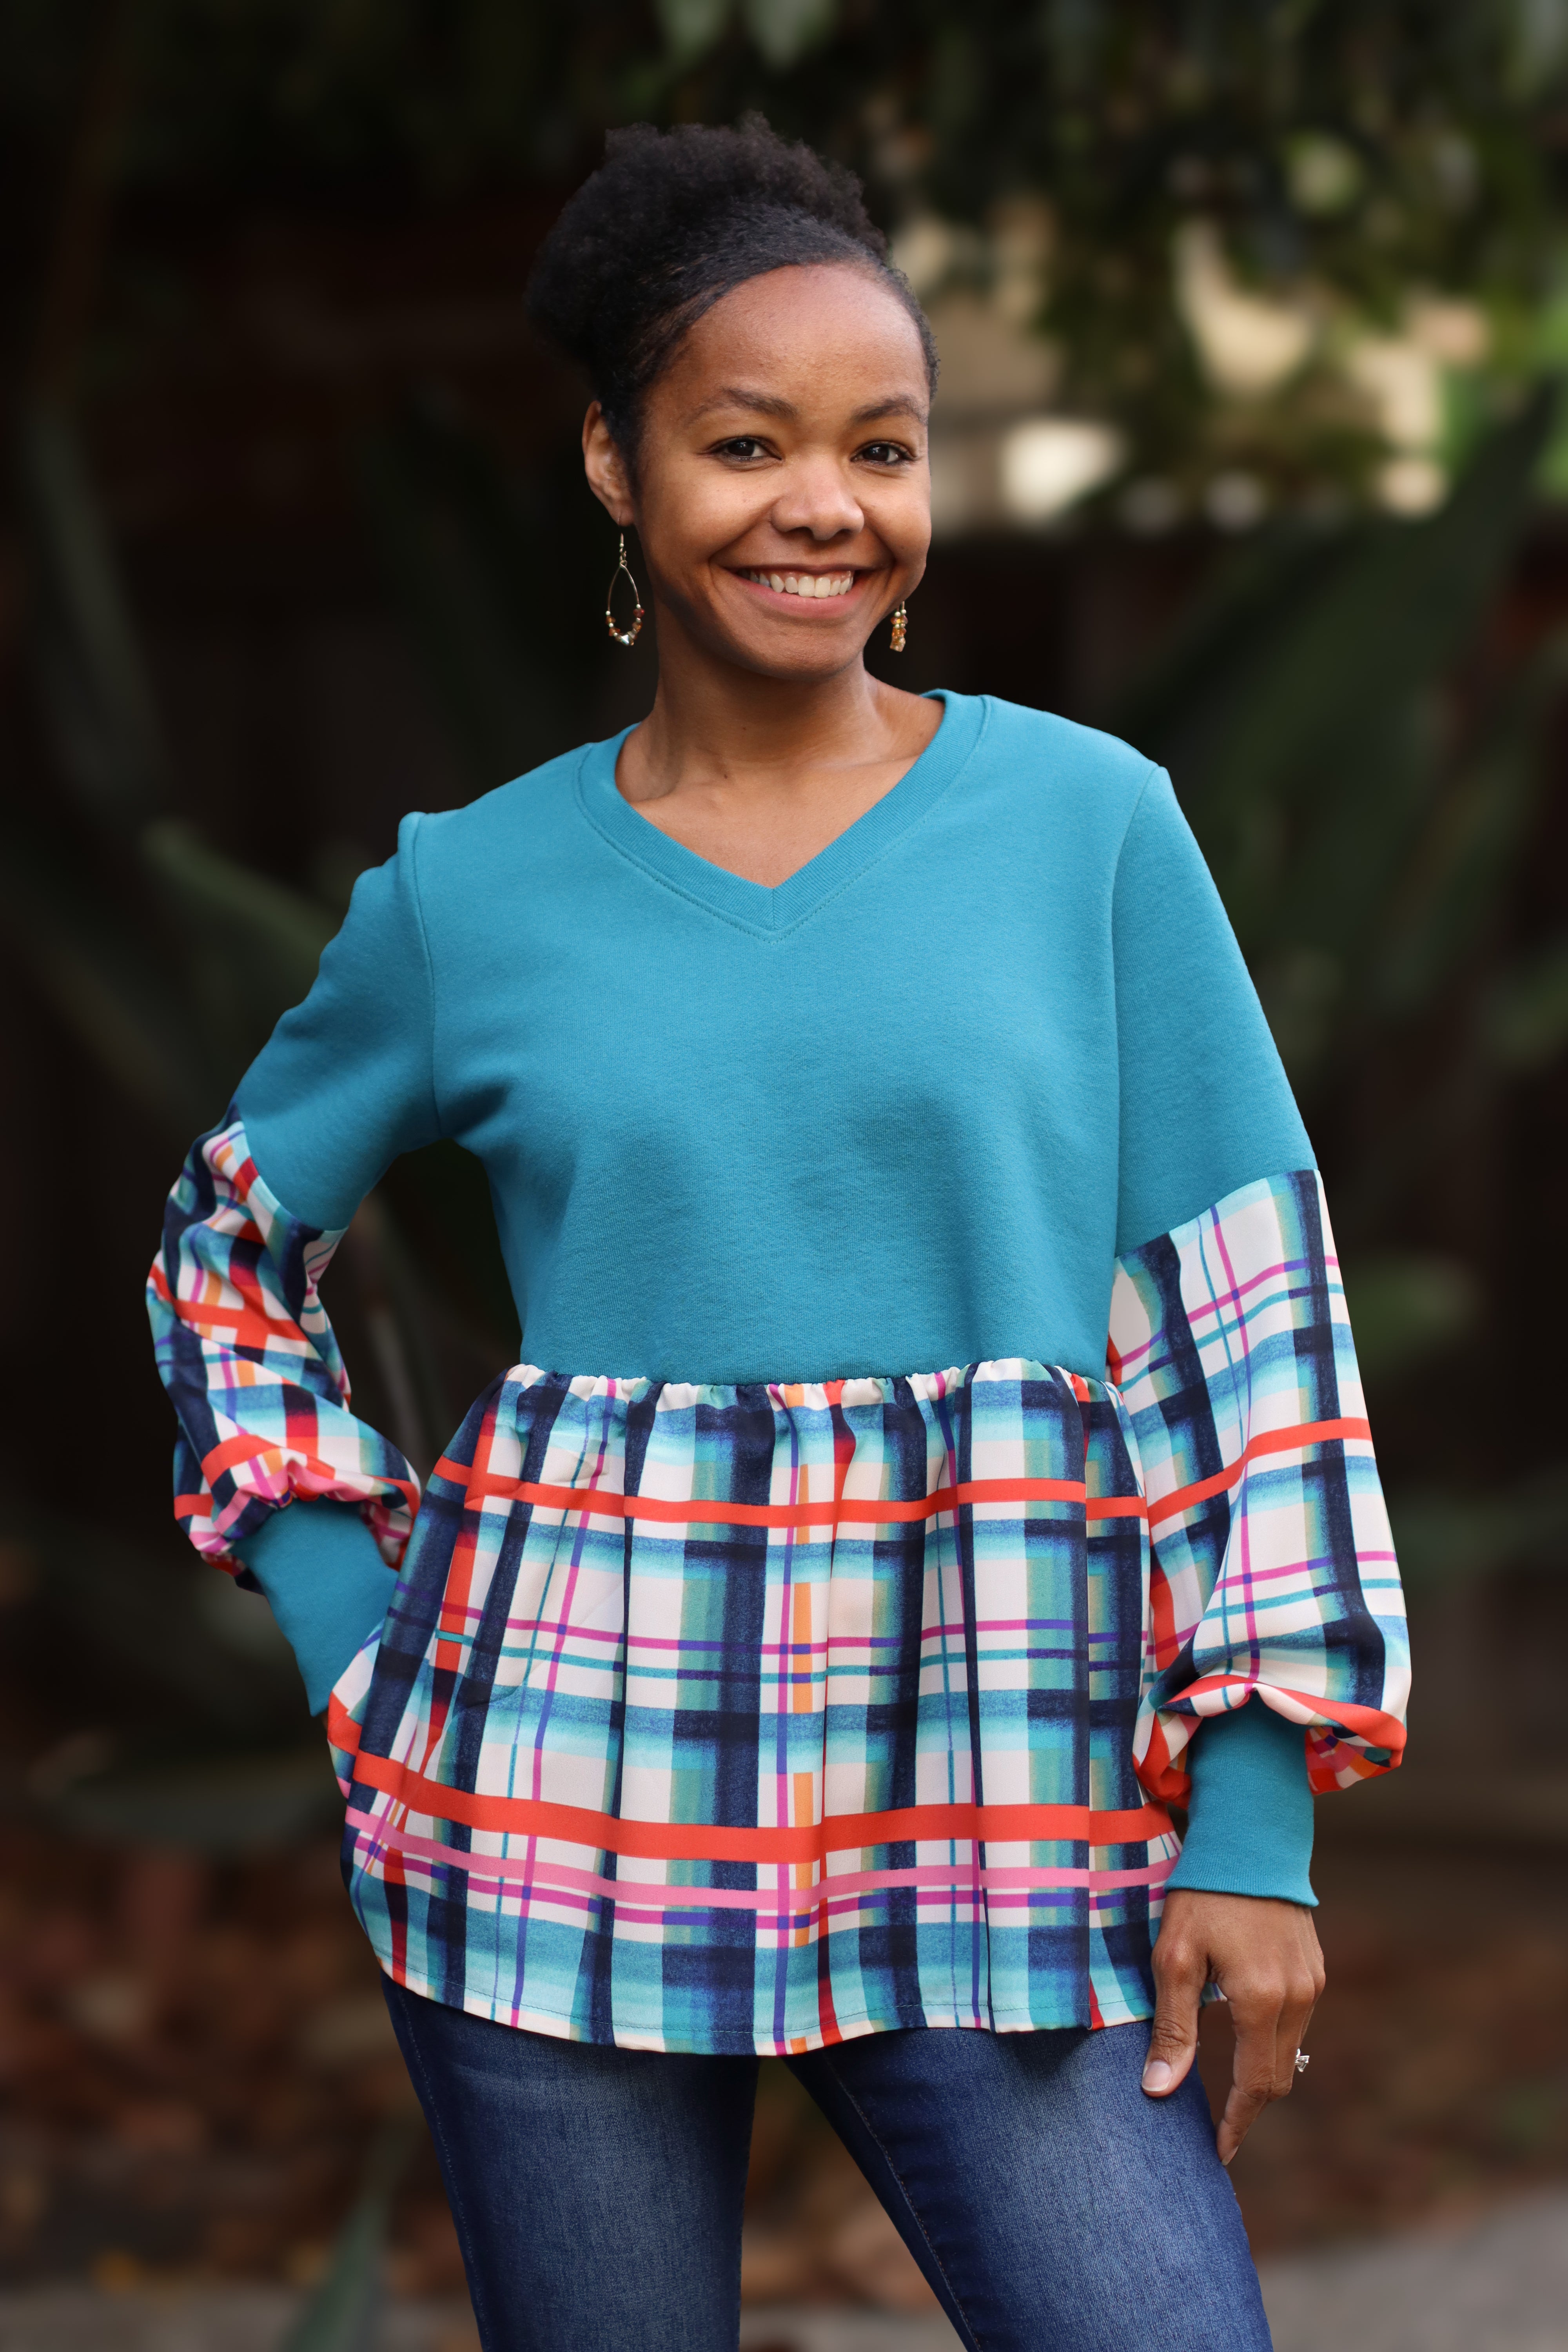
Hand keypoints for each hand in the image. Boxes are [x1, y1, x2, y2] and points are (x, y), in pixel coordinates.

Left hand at [1140, 1888, 1324, 2163]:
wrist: (1250, 1838)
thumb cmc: (1204, 1893)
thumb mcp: (1176, 1957)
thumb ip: (1173, 2028)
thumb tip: (1159, 2090)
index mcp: (1262, 2002)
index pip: (1254, 2087)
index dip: (1236, 2125)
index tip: (1218, 2153)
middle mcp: (1298, 1998)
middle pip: (1277, 2077)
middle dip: (1250, 2107)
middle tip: (1218, 2127)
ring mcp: (1313, 1982)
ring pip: (1290, 2050)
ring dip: (1262, 2072)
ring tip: (1228, 2087)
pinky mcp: (1315, 1966)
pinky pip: (1297, 2021)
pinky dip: (1273, 2040)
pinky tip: (1246, 2036)